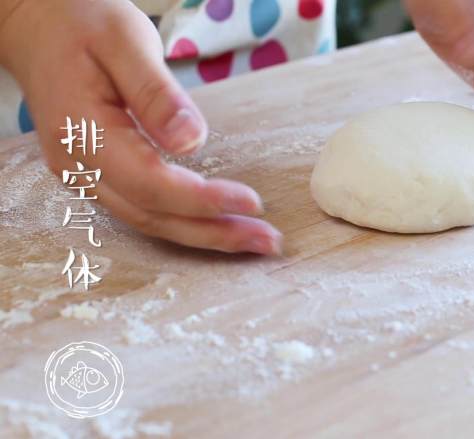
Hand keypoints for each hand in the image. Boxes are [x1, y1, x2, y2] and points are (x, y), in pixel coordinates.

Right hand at [0, 0, 281, 253]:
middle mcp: (79, 166)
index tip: (252, 203)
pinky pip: (144, 208)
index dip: (204, 200)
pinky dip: (185, 221)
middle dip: (214, 233)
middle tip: (268, 241)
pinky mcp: (98, 174)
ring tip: (253, 239)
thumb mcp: (124, 40)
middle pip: (153, 216)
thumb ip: (156, 94)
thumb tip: (190, 142)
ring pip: (149, 220)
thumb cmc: (81, 23)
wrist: (37, 25)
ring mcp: (85, 174)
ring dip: (204, 235)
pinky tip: (217, 224)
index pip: (151, 183)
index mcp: (82, 133)